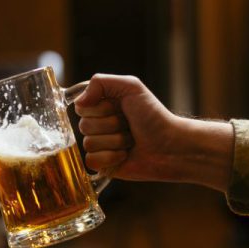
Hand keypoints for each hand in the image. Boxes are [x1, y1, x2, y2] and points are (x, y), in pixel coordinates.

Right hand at [74, 74, 232, 191]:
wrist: (170, 145)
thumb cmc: (153, 116)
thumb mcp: (130, 86)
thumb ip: (99, 82)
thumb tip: (78, 102)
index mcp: (100, 106)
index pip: (81, 107)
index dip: (101, 109)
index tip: (120, 108)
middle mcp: (97, 125)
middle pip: (84, 126)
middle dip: (112, 126)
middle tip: (129, 126)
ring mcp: (99, 146)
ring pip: (89, 144)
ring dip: (115, 142)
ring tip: (131, 141)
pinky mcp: (102, 165)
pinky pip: (91, 160)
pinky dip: (111, 157)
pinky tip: (125, 155)